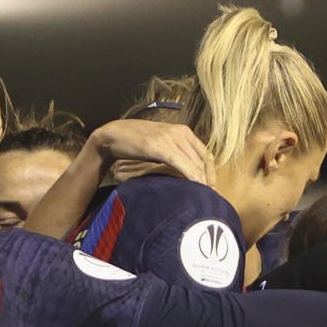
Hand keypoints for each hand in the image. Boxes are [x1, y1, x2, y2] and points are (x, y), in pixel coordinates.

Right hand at [91, 121, 214, 186]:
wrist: (114, 135)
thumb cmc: (138, 142)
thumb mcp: (163, 144)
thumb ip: (177, 152)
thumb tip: (190, 171)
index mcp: (183, 131)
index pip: (206, 153)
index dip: (211, 172)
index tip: (212, 187)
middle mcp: (180, 132)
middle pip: (202, 159)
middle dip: (208, 178)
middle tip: (210, 195)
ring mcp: (169, 138)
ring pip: (193, 162)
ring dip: (201, 179)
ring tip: (203, 194)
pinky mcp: (158, 145)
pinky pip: (180, 162)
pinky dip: (190, 174)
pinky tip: (195, 185)